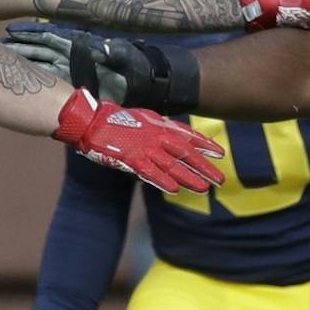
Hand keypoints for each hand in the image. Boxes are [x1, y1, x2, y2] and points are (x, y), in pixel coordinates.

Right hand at [7, 28, 197, 112]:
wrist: (144, 84)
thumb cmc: (137, 67)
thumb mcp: (128, 57)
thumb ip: (116, 52)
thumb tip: (103, 50)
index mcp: (80, 46)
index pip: (49, 37)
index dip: (30, 34)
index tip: (11, 31)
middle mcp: (70, 57)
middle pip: (38, 50)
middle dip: (17, 48)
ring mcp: (69, 70)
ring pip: (38, 63)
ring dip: (19, 61)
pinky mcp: (71, 85)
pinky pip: (48, 79)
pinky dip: (32, 77)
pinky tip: (17, 76)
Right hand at [52, 90, 224, 193]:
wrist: (88, 119)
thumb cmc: (113, 119)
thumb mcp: (143, 119)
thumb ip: (160, 128)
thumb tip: (177, 136)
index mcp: (158, 126)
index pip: (187, 135)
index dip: (204, 144)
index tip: (219, 153)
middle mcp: (155, 137)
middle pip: (186, 153)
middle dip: (204, 167)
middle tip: (220, 179)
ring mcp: (143, 148)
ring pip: (172, 165)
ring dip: (189, 178)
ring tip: (205, 189)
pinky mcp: (129, 158)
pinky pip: (149, 171)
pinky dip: (161, 180)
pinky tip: (175, 189)